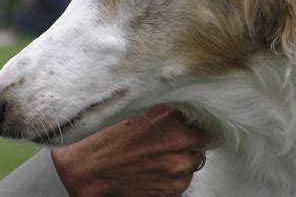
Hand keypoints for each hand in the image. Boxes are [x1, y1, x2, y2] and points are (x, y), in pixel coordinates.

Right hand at [52, 106, 210, 196]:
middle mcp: (180, 146)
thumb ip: (167, 112)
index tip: (189, 123)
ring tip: (161, 154)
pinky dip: (176, 173)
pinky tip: (157, 168)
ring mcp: (178, 170)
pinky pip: (186, 178)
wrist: (92, 169)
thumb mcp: (140, 113)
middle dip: (190, 139)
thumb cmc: (111, 139)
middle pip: (203, 140)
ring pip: (195, 160)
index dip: (195, 122)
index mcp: (173, 122)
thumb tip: (184, 107)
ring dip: (184, 156)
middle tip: (172, 138)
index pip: (203, 120)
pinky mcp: (173, 189)